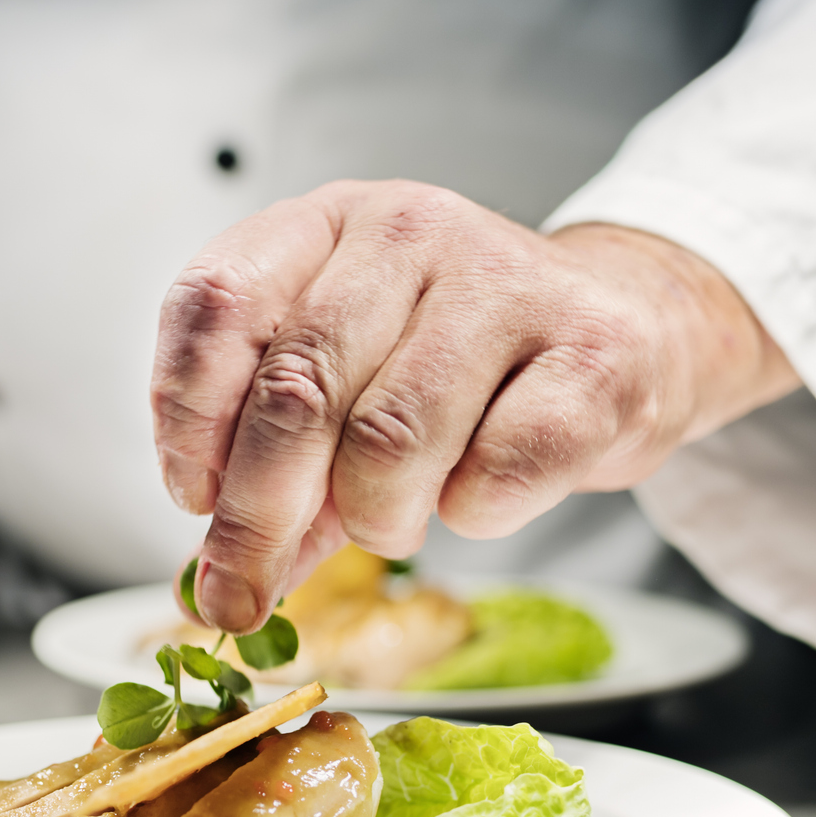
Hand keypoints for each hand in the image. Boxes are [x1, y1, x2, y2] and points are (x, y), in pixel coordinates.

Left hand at [150, 181, 798, 631]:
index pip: (215, 302)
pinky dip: (470, 515)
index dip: (184, 416)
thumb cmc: (465, 367)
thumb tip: (206, 589)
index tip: (191, 496)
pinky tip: (480, 490)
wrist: (631, 331)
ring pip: (390, 444)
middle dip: (256, 519)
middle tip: (240, 592)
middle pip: (295, 392)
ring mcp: (507, 284)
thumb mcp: (348, 387)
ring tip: (396, 514)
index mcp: (327, 224)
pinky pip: (493, 477)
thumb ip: (270, 472)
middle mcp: (411, 232)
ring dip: (376, 518)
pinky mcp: (594, 355)